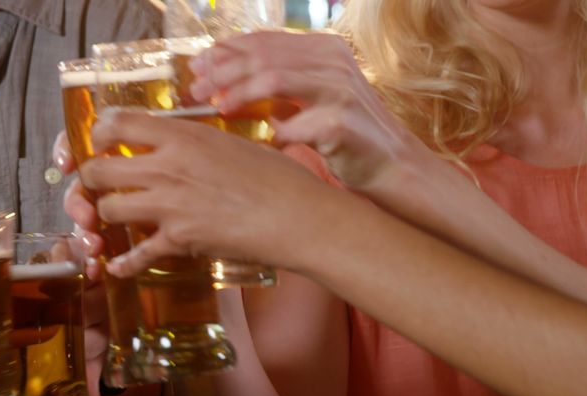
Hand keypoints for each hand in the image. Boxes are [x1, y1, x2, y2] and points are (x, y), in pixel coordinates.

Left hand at [80, 111, 336, 277]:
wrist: (297, 217)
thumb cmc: (277, 177)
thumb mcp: (231, 140)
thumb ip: (194, 140)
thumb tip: (174, 141)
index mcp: (181, 136)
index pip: (117, 123)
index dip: (100, 133)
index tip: (102, 140)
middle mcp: (167, 168)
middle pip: (98, 169)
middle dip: (91, 177)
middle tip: (99, 181)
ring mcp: (169, 206)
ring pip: (107, 209)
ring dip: (107, 214)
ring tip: (117, 214)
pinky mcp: (178, 241)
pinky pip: (135, 255)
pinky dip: (123, 264)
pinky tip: (117, 265)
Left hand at [190, 30, 433, 193]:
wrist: (390, 164)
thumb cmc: (342, 133)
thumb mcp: (309, 97)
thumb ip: (275, 82)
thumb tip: (219, 77)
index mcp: (324, 48)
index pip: (265, 40)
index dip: (226, 51)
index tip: (198, 66)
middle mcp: (334, 60)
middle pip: (263, 56)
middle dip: (223, 71)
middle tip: (196, 89)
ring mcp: (340, 88)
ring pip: (273, 79)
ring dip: (238, 93)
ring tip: (218, 107)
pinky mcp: (341, 122)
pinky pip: (292, 126)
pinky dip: (277, 134)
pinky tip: (272, 141)